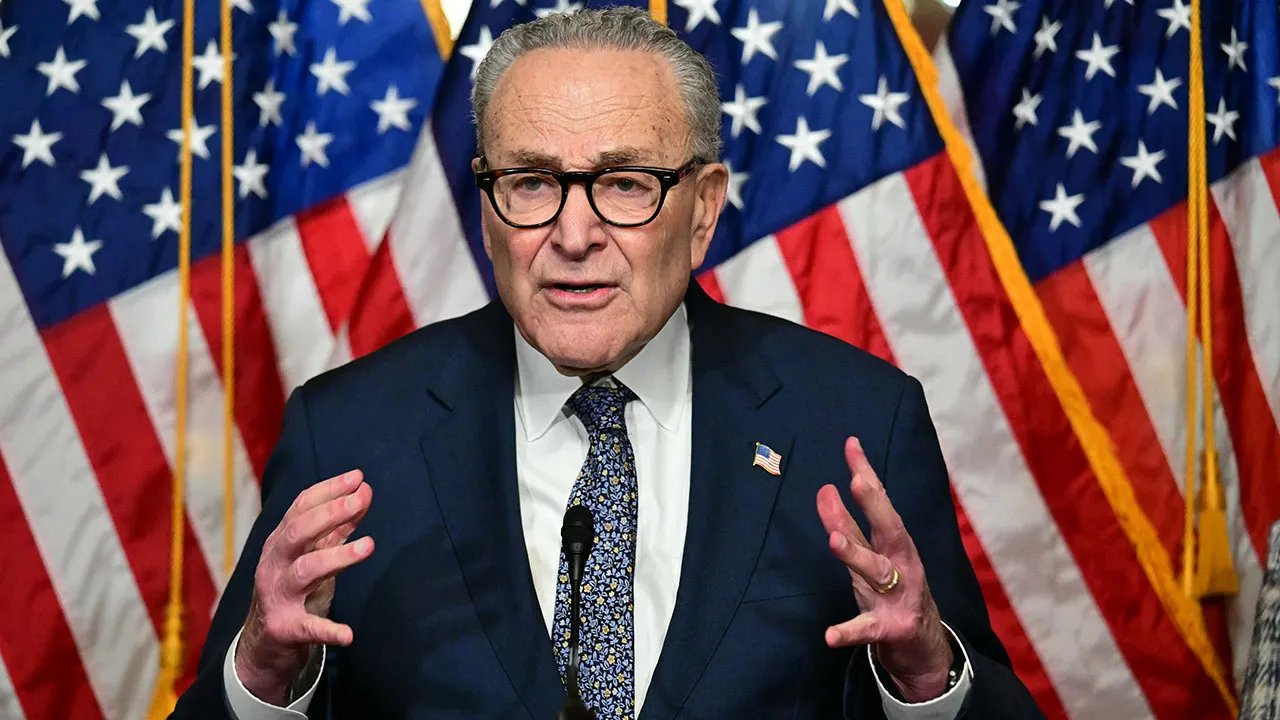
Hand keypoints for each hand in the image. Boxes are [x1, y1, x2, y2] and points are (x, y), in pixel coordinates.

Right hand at [235, 469, 373, 704]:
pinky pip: (307, 627)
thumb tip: (363, 493)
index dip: (328, 490)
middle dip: (328, 514)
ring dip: (336, 557)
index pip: (300, 508)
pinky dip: (327, 630)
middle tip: (359, 501)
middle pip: (297, 533)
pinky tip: (348, 634)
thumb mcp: (313, 555)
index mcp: (281, 543)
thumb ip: (337, 527)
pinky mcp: (284, 629)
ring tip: (368, 546)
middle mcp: (274, 565)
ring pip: (304, 571)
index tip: (357, 477)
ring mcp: (277, 596)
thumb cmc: (293, 590)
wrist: (263, 644)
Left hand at [816, 437, 952, 702]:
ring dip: (855, 556)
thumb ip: (845, 523)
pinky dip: (848, 632)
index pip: (880, 502)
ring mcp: (898, 596)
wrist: (923, 647)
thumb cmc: (893, 590)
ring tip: (834, 540)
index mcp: (895, 543)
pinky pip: (867, 629)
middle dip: (874, 504)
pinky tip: (830, 635)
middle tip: (857, 480)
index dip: (866, 472)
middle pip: (888, 529)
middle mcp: (900, 563)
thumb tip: (824, 488)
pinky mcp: (890, 628)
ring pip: (876, 572)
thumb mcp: (868, 554)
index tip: (851, 444)